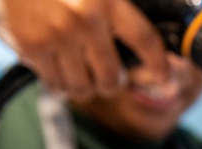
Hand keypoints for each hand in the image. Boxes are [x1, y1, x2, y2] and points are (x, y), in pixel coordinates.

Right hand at [0, 0, 169, 98]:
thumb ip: (116, 12)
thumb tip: (144, 49)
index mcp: (107, 0)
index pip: (145, 40)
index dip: (159, 65)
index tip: (167, 80)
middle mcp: (86, 17)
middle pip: (111, 77)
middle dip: (109, 83)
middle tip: (104, 78)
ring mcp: (59, 34)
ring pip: (84, 87)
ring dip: (81, 86)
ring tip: (74, 71)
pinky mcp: (35, 48)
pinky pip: (57, 85)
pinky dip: (57, 84)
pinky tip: (53, 69)